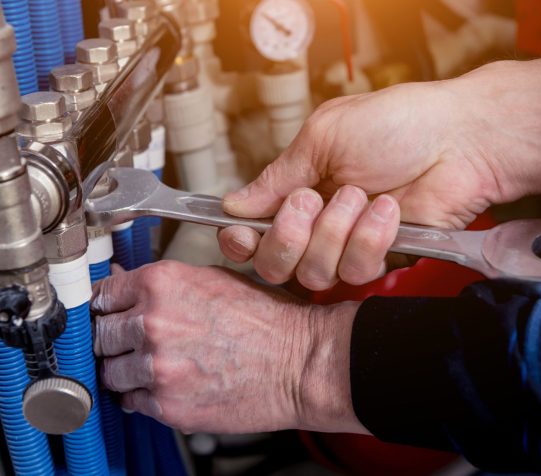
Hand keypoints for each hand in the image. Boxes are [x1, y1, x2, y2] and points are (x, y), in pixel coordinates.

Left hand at [92, 262, 364, 434]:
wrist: (299, 360)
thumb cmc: (267, 318)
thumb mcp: (214, 279)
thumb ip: (166, 285)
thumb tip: (130, 288)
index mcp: (162, 283)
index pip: (101, 294)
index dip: (106, 305)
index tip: (108, 313)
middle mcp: (152, 322)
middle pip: (99, 334)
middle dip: (114, 338)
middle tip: (137, 340)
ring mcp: (157, 367)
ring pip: (109, 371)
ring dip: (126, 369)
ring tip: (157, 364)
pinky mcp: (167, 405)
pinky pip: (131, 401)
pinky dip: (143, 394)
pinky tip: (170, 383)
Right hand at [219, 58, 540, 289]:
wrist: (457, 139)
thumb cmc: (394, 124)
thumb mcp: (322, 137)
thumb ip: (277, 176)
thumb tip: (234, 204)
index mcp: (295, 189)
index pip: (251, 230)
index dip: (239, 240)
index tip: (241, 234)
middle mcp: (315, 223)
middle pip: (273, 264)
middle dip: (288, 236)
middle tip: (311, 200)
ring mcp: (346, 245)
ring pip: (313, 273)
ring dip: (335, 231)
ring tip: (361, 195)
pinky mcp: (379, 259)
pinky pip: (356, 271)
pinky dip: (370, 239)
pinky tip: (387, 210)